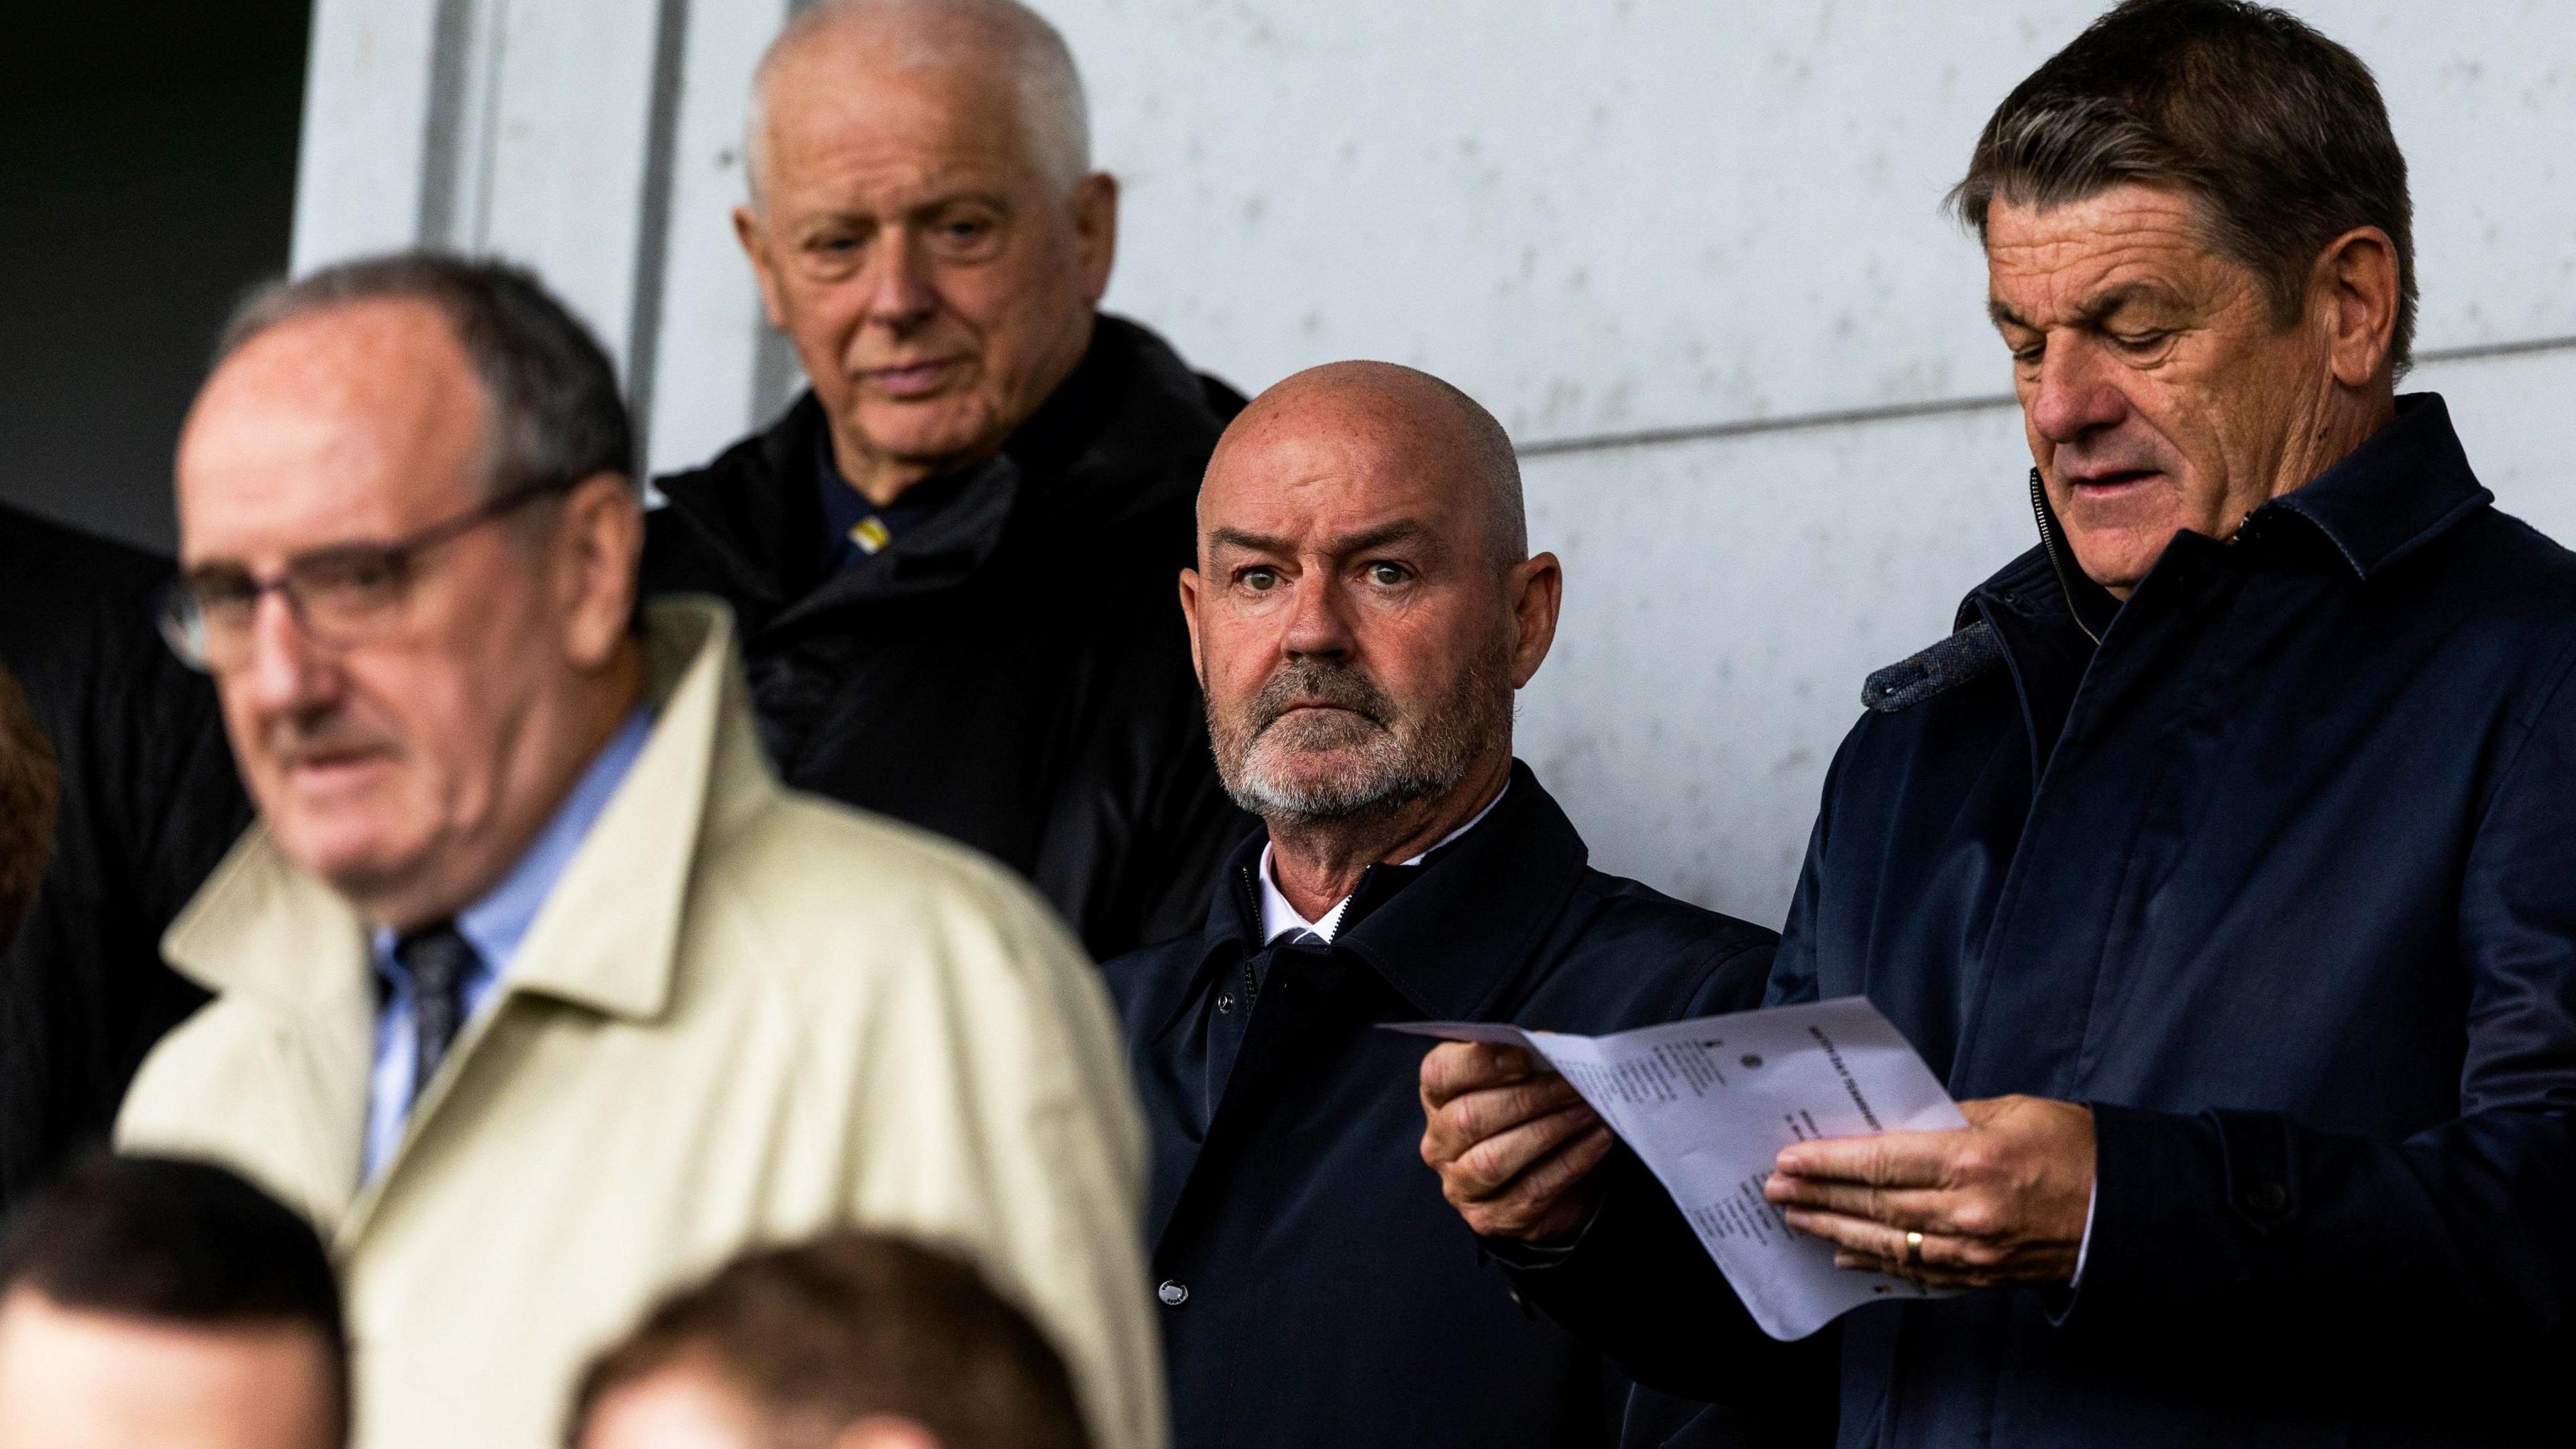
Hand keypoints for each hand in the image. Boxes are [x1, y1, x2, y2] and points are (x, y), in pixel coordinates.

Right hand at [1418, 1040, 1616, 1242]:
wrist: (1541, 1184)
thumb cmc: (1525, 1120)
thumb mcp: (1518, 1085)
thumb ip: (1525, 1064)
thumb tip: (1551, 1047)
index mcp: (1437, 1098)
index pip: (1440, 1073)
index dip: (1480, 1063)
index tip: (1526, 1055)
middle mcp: (1439, 1143)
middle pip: (1470, 1116)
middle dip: (1528, 1097)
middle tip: (1573, 1084)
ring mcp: (1459, 1185)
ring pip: (1495, 1159)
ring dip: (1548, 1130)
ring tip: (1588, 1111)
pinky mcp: (1489, 1218)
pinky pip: (1532, 1190)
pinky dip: (1570, 1162)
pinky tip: (1597, 1140)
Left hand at [1763, 1095, 2093, 1288]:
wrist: (2127, 1210)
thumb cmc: (2073, 1147)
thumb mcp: (2010, 1110)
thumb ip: (1947, 1119)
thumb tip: (1894, 1126)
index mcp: (1971, 1160)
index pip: (1880, 1162)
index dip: (1828, 1162)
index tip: (1789, 1159)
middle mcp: (1966, 1210)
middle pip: (1873, 1205)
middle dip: (1817, 1197)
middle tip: (1773, 1189)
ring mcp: (1972, 1250)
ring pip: (1886, 1244)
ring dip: (1834, 1232)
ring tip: (1796, 1219)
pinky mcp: (1981, 1275)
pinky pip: (1917, 1271)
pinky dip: (1877, 1264)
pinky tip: (1845, 1257)